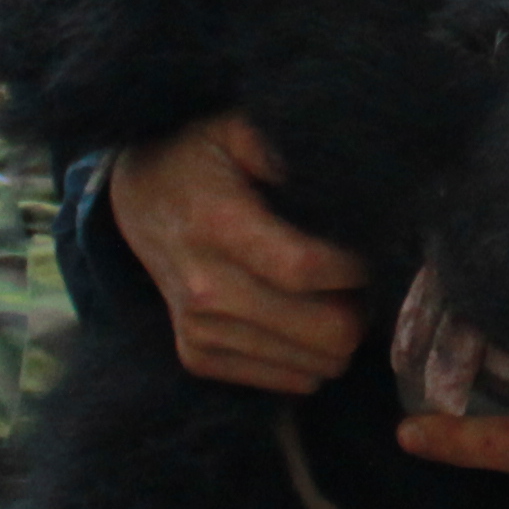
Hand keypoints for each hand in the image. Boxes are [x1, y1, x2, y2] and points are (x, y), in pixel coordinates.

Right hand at [103, 113, 368, 392]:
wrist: (138, 198)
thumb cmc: (199, 156)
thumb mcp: (234, 126)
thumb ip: (280, 144)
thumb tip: (328, 170)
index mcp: (218, 227)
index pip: (305, 270)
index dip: (355, 270)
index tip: (370, 252)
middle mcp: (206, 290)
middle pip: (322, 332)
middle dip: (360, 308)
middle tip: (363, 281)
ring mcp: (200, 331)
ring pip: (314, 365)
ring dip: (339, 334)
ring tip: (334, 296)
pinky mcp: (199, 357)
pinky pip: (290, 382)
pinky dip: (310, 355)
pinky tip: (305, 317)